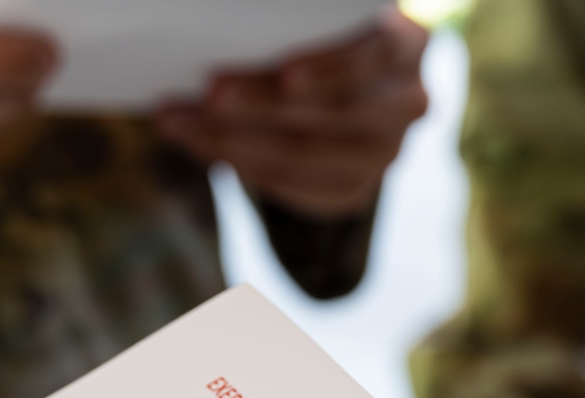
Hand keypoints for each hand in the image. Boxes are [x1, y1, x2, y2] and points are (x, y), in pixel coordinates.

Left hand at [154, 13, 428, 219]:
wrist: (347, 91)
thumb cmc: (324, 40)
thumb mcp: (325, 22)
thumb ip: (298, 19)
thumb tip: (218, 20)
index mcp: (405, 45)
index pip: (375, 56)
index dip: (330, 69)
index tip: (286, 75)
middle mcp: (406, 102)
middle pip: (334, 112)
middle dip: (264, 105)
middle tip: (210, 94)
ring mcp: (382, 154)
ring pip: (301, 154)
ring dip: (230, 139)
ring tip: (179, 120)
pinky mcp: (350, 190)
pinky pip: (286, 184)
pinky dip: (236, 161)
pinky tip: (196, 141)